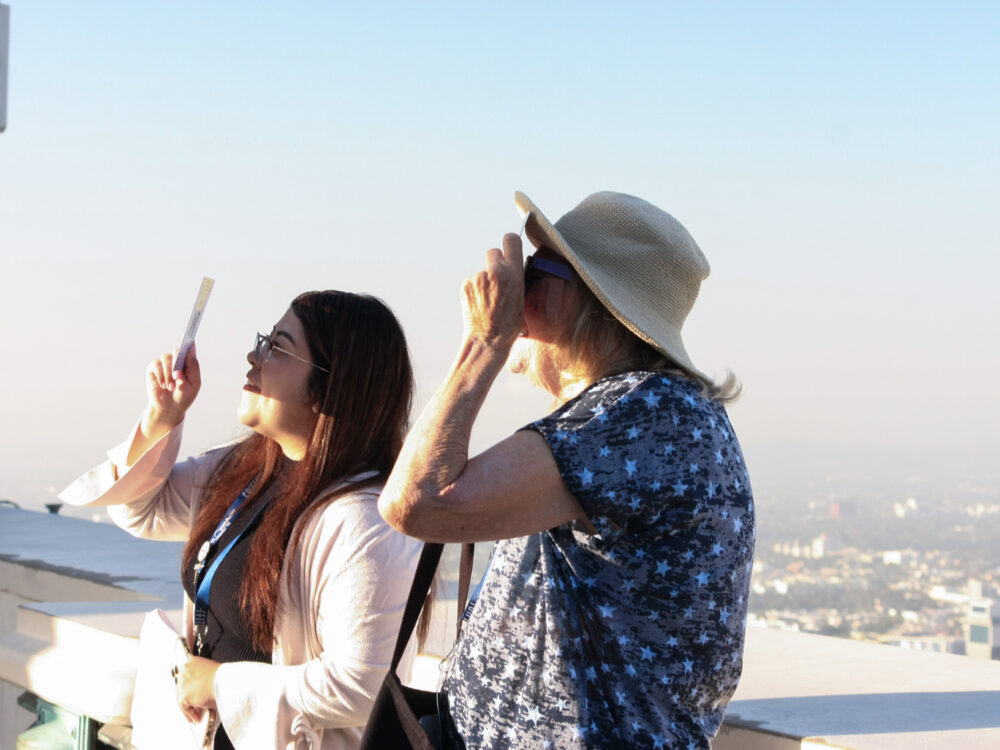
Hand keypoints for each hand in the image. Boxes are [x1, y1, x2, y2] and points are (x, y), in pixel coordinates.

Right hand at [144, 345, 201, 429]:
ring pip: (166, 358)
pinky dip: (160, 376)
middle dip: (178, 365)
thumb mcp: (193, 383)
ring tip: (170, 387)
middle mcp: (176, 360)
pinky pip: (156, 365)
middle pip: (177, 351)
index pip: (189, 349)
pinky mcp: (153, 368)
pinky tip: (163, 385)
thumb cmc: (183, 396)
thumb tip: (191, 349)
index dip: (188, 345)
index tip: (189, 342)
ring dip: (168, 374)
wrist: (169, 408)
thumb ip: (193, 366)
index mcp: (188, 363)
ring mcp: (164, 363)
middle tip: (178, 377)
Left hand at [175, 655, 218, 721]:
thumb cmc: (224, 677)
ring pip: (182, 699)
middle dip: (189, 699)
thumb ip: (203, 681)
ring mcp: (182, 684)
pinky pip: (185, 708)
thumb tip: (201, 694)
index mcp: (192, 661)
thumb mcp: (212, 674)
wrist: (226, 681)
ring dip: (190, 708)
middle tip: (195, 707)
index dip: (190, 687)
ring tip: (197, 716)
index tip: (192, 694)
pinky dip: (190, 714)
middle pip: (183, 688)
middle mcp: (184, 671)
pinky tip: (197, 718)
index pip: (187, 675)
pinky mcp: (184, 696)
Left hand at [461, 232, 524, 350]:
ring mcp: (478, 278)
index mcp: (514, 274)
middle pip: (493, 251)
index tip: (509, 248)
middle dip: (495, 262)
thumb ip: (516, 277)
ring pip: (482, 270)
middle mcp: (495, 272)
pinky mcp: (466, 284)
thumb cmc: (508, 324)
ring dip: (485, 280)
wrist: (488, 340)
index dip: (510, 243)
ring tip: (489, 300)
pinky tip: (480, 303)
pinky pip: (473, 281)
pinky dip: (476, 289)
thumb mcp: (522, 298)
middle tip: (498, 279)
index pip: (511, 240)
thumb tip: (511, 265)